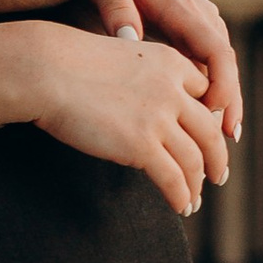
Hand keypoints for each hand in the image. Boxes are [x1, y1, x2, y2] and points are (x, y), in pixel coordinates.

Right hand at [0, 21, 227, 218]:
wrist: (45, 71)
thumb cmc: (66, 63)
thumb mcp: (118, 56)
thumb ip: (139, 77)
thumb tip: (137, 104)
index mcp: (170, 62)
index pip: (206, 93)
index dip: (211, 118)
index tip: (208, 136)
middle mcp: (172, 89)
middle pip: (210, 129)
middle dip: (217, 156)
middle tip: (217, 174)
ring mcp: (159, 118)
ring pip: (195, 158)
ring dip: (199, 183)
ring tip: (195, 199)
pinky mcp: (141, 145)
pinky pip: (173, 178)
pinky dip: (181, 195)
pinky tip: (181, 206)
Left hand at [82, 0, 242, 142]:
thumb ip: (117, 10)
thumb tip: (130, 38)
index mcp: (184, 7)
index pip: (215, 49)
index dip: (221, 83)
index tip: (212, 112)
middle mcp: (201, 16)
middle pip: (226, 66)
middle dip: (229, 105)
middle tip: (225, 146)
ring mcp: (201, 25)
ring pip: (221, 70)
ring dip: (225, 104)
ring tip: (222, 146)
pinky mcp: (194, 33)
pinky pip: (209, 67)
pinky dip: (213, 94)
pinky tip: (209, 125)